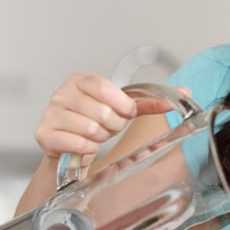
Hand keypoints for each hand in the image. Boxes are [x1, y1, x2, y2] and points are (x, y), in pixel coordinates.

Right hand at [35, 74, 184, 164]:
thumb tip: (186, 93)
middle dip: (113, 125)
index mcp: (80, 80)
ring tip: (96, 136)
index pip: (103, 86)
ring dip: (100, 138)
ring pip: (90, 128)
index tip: (127, 113)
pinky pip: (75, 143)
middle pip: (101, 111)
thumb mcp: (121, 108)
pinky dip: (87, 149)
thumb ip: (151, 101)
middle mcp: (61, 93)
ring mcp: (50, 113)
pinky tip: (85, 146)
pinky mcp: (44, 134)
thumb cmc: (96, 122)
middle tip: (109, 128)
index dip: (121, 104)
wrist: (69, 146)